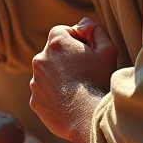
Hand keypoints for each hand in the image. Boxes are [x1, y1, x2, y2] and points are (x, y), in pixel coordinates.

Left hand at [29, 17, 116, 142]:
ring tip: (78, 90)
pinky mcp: (34, 100)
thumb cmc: (100, 82)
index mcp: (56, 43)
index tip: (87, 52)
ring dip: (59, 77)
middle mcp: (40, 59)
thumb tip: (82, 24)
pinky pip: (44, 93)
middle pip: (53, 53)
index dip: (76, 40)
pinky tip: (69, 103)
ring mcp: (35, 81)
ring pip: (47, 73)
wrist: (88, 117)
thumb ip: (95, 30)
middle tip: (84, 72)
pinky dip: (54, 95)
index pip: (62, 31)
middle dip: (66, 59)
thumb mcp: (107, 50)